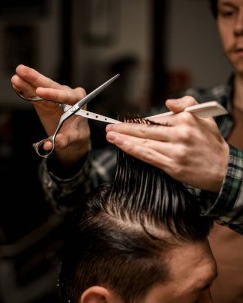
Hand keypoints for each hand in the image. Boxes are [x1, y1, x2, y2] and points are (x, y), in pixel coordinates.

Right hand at [11, 64, 89, 165]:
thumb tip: (50, 144)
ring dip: (27, 82)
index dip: (52, 94)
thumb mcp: (74, 138)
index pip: (66, 95)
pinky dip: (25, 89)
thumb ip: (64, 140)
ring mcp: (55, 94)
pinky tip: (16, 83)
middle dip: (36, 79)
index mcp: (78, 100)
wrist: (74, 133)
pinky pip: (35, 93)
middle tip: (22, 70)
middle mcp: (67, 93)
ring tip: (15, 76)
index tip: (40, 92)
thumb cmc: (77, 134)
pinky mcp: (45, 97)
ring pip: (41, 87)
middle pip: (51, 85)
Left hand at [106, 96, 228, 192]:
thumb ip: (187, 103)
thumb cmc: (212, 144)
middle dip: (124, 128)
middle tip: (109, 127)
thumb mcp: (205, 117)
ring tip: (111, 136)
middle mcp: (180, 133)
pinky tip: (122, 146)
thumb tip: (167, 102)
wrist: (223, 169)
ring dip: (124, 139)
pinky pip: (148, 156)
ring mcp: (176, 150)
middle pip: (146, 129)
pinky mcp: (173, 165)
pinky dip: (133, 150)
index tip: (123, 121)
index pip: (155, 119)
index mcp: (186, 119)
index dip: (136, 121)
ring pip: (144, 143)